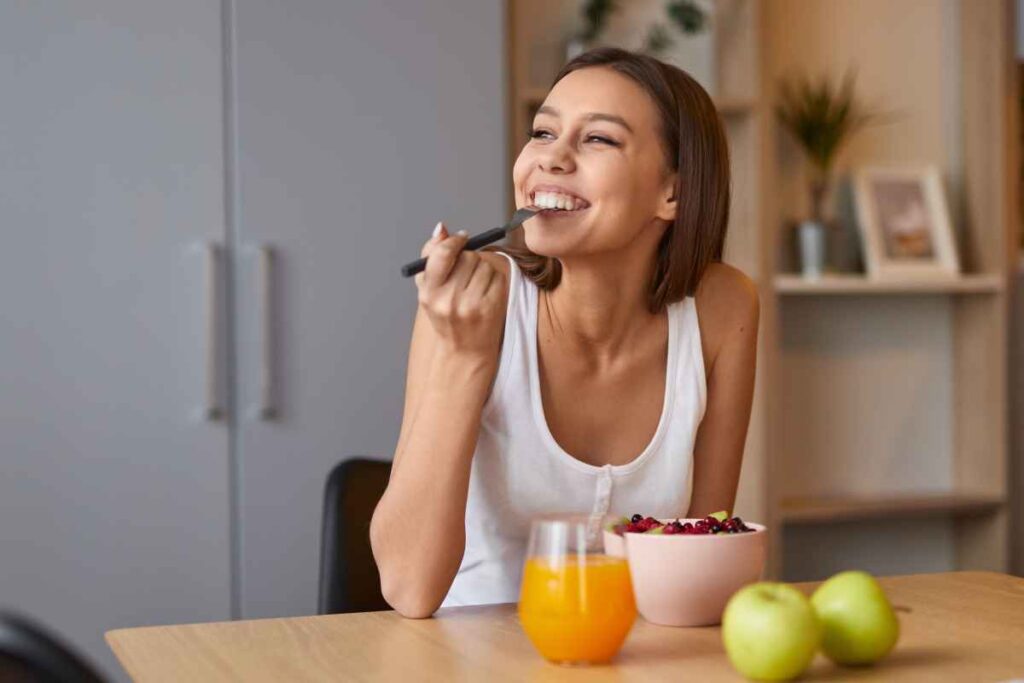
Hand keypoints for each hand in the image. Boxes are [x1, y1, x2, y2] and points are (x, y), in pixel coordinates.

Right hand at [414, 222, 505, 359]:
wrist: (464, 349)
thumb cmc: (445, 315)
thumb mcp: (429, 288)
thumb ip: (431, 255)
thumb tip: (441, 228)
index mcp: (429, 293)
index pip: (443, 254)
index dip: (455, 241)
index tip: (461, 238)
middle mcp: (449, 300)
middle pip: (467, 257)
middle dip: (469, 258)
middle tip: (466, 271)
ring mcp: (471, 305)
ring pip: (484, 265)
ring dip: (482, 268)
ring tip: (475, 285)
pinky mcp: (491, 308)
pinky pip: (497, 276)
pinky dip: (494, 279)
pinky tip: (486, 292)